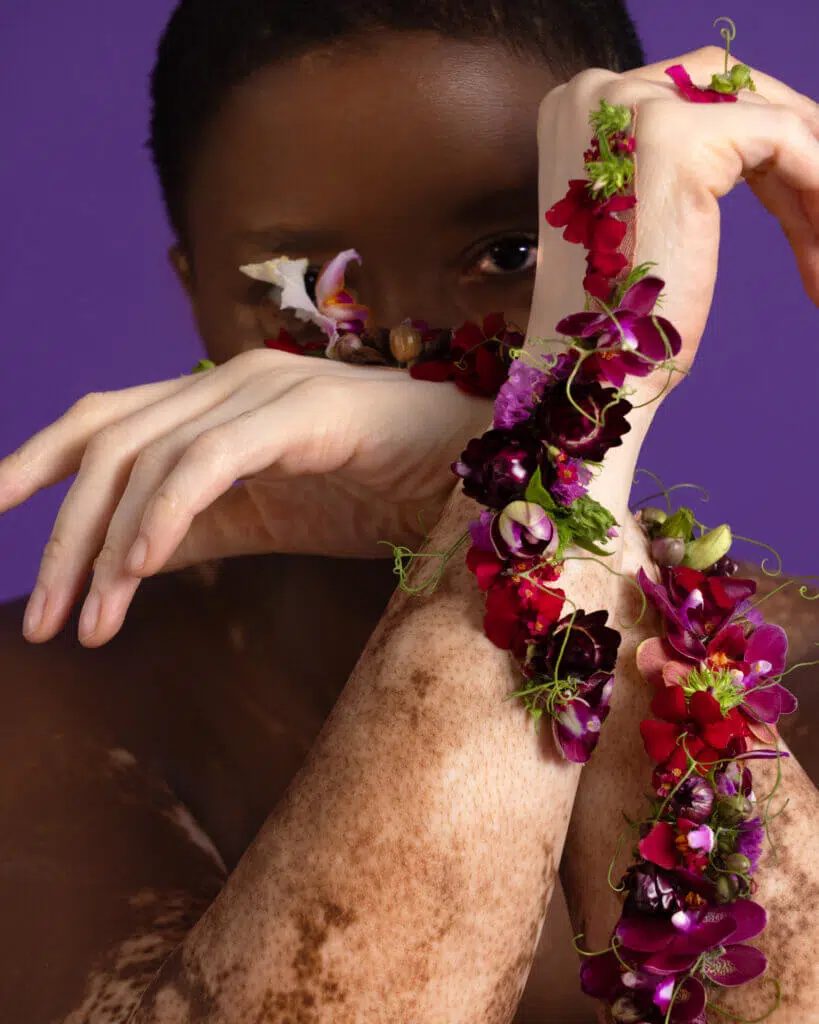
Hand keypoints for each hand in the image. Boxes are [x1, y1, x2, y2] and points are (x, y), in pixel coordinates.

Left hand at [0, 349, 489, 645]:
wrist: (472, 471)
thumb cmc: (376, 490)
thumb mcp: (263, 517)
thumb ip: (193, 528)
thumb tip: (117, 563)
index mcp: (214, 397)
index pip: (102, 421)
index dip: (35, 462)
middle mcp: (227, 378)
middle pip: (107, 443)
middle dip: (60, 535)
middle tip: (42, 621)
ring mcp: (263, 389)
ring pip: (147, 456)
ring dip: (104, 547)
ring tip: (85, 626)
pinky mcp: (302, 413)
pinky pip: (209, 461)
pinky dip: (164, 518)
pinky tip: (138, 575)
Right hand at [530, 47, 818, 392]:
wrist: (590, 369)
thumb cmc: (611, 316)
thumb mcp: (639, 215)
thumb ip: (676, 167)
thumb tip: (758, 148)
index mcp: (577, 108)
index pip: (693, 90)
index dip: (754, 140)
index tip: (796, 193)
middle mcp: (597, 93)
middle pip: (732, 90)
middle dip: (790, 152)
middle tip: (817, 208)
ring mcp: (635, 108)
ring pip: (765, 115)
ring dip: (810, 178)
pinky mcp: (681, 141)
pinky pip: (783, 140)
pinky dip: (815, 180)